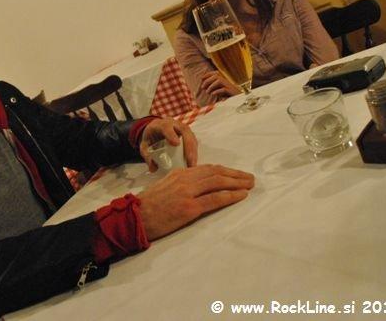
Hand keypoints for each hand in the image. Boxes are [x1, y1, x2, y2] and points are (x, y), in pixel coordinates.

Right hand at [138, 165, 254, 239]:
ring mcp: (187, 193)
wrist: (136, 217)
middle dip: (235, 175)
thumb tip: (197, 186)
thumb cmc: (148, 206)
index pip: (207, 168)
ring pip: (218, 182)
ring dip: (237, 183)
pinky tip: (240, 195)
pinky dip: (230, 196)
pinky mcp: (189, 207)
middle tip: (249, 178)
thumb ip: (180, 184)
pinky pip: (215, 199)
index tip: (236, 174)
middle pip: (216, 173)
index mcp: (179, 174)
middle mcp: (185, 179)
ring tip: (249, 185)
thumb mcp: (164, 187)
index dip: (224, 170)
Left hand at [139, 118, 196, 169]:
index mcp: (160, 124)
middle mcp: (173, 123)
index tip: (176, 143)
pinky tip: (193, 161)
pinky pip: (193, 140)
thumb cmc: (151, 137)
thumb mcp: (144, 146)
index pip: (166, 127)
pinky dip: (194, 151)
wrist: (156, 130)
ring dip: (193, 150)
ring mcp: (182, 127)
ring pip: (191, 135)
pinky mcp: (188, 133)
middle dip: (188, 146)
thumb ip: (147, 156)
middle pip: (184, 130)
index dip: (171, 134)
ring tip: (193, 164)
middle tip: (189, 160)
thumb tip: (154, 168)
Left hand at [200, 71, 240, 100]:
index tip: (201, 78)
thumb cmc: (228, 96)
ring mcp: (229, 86)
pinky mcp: (231, 92)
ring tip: (207, 92)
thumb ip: (213, 88)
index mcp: (224, 80)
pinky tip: (212, 94)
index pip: (215, 73)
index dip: (208, 74)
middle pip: (216, 76)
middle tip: (202, 87)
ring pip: (219, 81)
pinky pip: (223, 89)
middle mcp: (227, 81)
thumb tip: (203, 86)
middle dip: (208, 81)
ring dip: (211, 86)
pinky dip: (217, 91)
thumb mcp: (220, 91)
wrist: (240, 100)